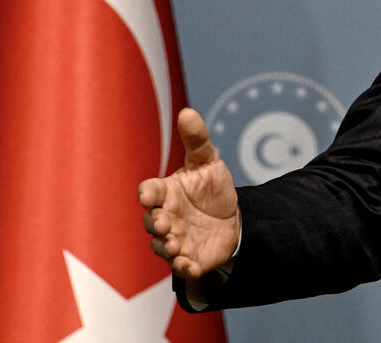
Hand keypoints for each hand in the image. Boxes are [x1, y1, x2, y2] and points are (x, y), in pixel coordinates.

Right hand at [137, 108, 240, 279]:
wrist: (232, 218)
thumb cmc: (211, 188)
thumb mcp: (208, 161)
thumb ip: (197, 140)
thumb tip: (188, 112)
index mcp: (165, 192)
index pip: (149, 192)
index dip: (148, 194)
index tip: (149, 195)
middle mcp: (164, 217)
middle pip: (150, 221)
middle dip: (155, 222)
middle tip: (163, 222)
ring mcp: (175, 239)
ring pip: (162, 246)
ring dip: (167, 246)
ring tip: (177, 244)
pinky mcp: (190, 258)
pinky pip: (182, 266)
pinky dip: (184, 267)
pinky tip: (192, 266)